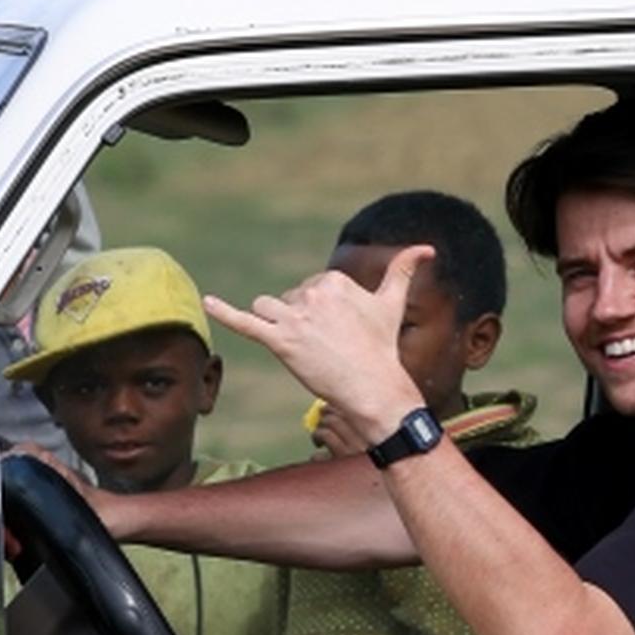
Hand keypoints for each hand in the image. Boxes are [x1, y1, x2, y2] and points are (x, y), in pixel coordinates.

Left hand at [205, 239, 429, 440]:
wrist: (372, 386)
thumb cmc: (381, 346)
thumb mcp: (391, 303)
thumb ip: (404, 269)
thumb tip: (428, 248)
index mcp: (332, 281)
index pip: (307, 288)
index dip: (317, 312)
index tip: (336, 331)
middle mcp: (311, 294)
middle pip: (286, 300)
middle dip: (299, 321)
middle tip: (325, 346)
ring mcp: (294, 318)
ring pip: (268, 310)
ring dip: (277, 325)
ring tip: (302, 346)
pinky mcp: (279, 342)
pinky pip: (245, 322)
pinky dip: (224, 312)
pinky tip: (206, 303)